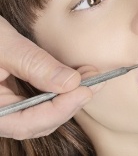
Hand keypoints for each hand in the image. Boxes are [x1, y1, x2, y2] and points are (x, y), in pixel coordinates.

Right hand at [0, 17, 100, 138]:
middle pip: (39, 122)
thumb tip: (72, 83)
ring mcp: (7, 109)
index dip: (60, 109)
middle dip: (71, 103)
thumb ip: (35, 65)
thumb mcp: (6, 46)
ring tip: (91, 77)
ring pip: (43, 115)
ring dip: (70, 97)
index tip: (85, 90)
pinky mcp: (15, 99)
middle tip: (95, 80)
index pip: (26, 123)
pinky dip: (61, 92)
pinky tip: (77, 77)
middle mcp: (0, 115)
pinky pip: (40, 103)